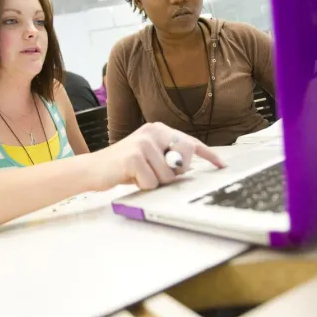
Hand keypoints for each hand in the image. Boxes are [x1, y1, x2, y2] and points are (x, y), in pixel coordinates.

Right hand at [92, 122, 225, 190]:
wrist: (93, 169)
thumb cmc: (125, 167)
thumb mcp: (150, 158)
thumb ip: (169, 158)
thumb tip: (189, 168)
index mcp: (159, 130)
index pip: (190, 142)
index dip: (208, 155)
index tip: (222, 165)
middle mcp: (153, 131)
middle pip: (184, 160)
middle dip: (174, 173)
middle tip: (154, 173)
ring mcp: (143, 142)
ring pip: (169, 176)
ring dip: (155, 182)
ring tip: (139, 175)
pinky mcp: (134, 156)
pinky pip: (153, 182)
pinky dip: (144, 186)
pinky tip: (131, 178)